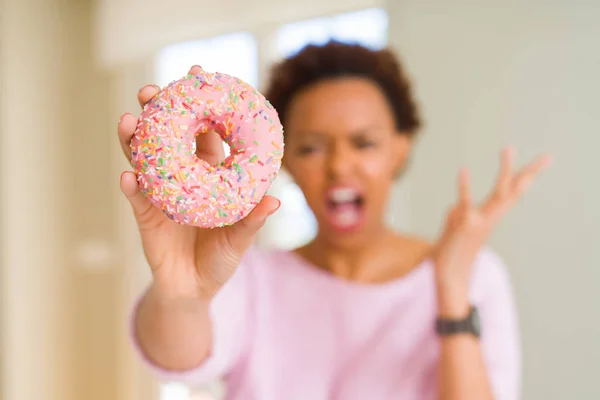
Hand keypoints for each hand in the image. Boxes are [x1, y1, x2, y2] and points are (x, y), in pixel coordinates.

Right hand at [117, 65, 279, 299]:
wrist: (194, 289)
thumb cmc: (221, 258)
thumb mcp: (241, 239)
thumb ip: (253, 221)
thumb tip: (275, 199)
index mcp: (208, 175)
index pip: (205, 133)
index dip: (202, 106)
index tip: (198, 75)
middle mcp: (182, 178)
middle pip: (168, 137)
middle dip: (157, 112)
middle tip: (150, 91)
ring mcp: (160, 194)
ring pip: (144, 160)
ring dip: (135, 141)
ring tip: (128, 121)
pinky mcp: (146, 218)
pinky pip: (138, 199)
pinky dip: (133, 187)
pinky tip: (129, 176)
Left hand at [432, 147, 551, 316]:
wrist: (448, 275)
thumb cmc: (452, 252)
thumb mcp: (456, 228)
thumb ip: (458, 214)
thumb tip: (454, 207)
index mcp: (491, 217)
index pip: (514, 192)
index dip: (528, 176)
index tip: (545, 160)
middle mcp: (490, 217)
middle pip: (514, 191)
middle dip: (530, 173)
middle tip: (547, 156)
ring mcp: (479, 220)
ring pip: (498, 194)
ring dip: (504, 171)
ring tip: (509, 148)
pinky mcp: (463, 224)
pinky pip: (465, 202)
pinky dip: (464, 186)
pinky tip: (463, 169)